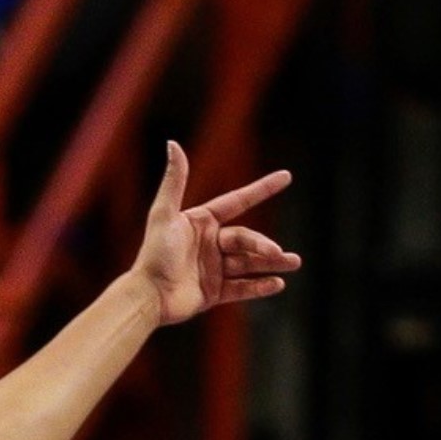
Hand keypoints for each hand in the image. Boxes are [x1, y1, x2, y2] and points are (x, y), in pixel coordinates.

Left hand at [130, 141, 300, 325]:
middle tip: (280, 253)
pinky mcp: (213, 292)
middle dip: (264, 246)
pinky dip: (259, 286)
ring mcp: (212, 268)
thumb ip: (174, 181)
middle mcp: (208, 244)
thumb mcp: (164, 214)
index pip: (237, 201)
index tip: (286, 176)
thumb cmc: (154, 254)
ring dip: (271, 263)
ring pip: (248, 263)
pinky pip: (241, 288)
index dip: (261, 189)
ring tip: (293, 263)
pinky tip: (278, 284)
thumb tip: (173, 143)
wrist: (147, 296)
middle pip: (245, 239)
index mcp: (200, 223)